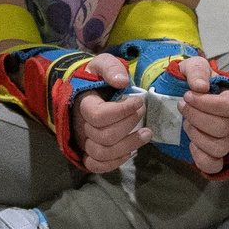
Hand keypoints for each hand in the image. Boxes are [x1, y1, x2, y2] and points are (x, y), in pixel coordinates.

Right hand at [74, 55, 149, 172]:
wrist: (85, 89)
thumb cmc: (96, 78)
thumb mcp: (102, 63)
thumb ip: (111, 67)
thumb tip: (122, 81)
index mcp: (83, 104)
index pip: (99, 115)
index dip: (122, 111)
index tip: (139, 101)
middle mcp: (81, 125)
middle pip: (103, 137)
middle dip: (129, 125)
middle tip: (142, 111)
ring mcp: (84, 140)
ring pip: (102, 154)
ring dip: (128, 146)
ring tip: (148, 133)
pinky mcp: (89, 151)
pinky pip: (96, 165)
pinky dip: (115, 162)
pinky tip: (133, 150)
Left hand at [172, 55, 228, 174]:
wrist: (177, 95)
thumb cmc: (190, 81)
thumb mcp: (191, 67)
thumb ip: (197, 71)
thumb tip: (201, 87)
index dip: (206, 103)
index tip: (187, 95)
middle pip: (223, 128)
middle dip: (197, 117)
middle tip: (181, 106)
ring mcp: (223, 139)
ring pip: (220, 147)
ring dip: (198, 136)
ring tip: (185, 124)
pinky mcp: (212, 154)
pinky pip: (214, 165)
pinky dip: (200, 158)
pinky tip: (190, 144)